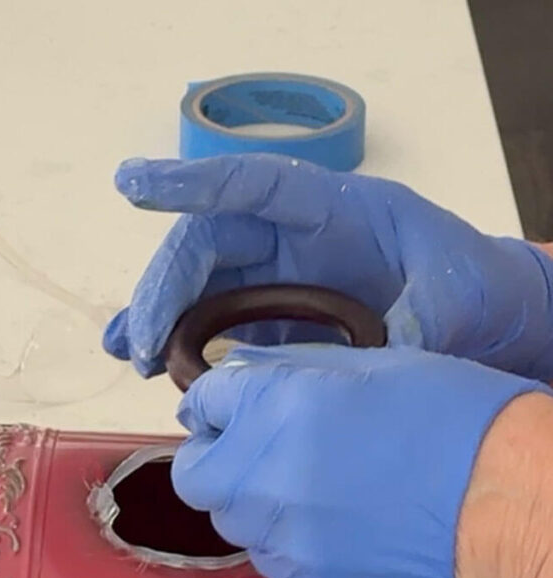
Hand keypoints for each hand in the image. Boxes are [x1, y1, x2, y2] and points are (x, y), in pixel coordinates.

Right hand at [104, 155, 552, 380]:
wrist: (476, 318)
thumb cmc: (469, 283)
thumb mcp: (455, 293)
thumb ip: (422, 317)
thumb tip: (388, 348)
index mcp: (332, 209)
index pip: (254, 185)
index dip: (194, 183)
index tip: (135, 185)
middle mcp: (292, 239)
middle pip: (209, 244)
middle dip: (166, 288)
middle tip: (141, 343)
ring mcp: (277, 281)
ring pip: (201, 287)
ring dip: (159, 319)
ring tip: (129, 355)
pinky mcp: (273, 322)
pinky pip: (216, 328)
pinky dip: (179, 345)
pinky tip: (148, 365)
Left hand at [171, 344, 549, 577]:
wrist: (510, 506)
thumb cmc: (456, 422)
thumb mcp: (374, 366)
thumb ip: (292, 371)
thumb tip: (242, 376)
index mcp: (278, 409)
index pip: (205, 402)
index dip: (216, 402)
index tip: (228, 407)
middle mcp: (264, 479)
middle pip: (196, 474)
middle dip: (216, 458)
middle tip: (256, 450)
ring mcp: (283, 541)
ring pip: (233, 523)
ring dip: (253, 502)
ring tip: (308, 490)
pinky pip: (275, 561)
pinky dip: (289, 542)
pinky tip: (335, 527)